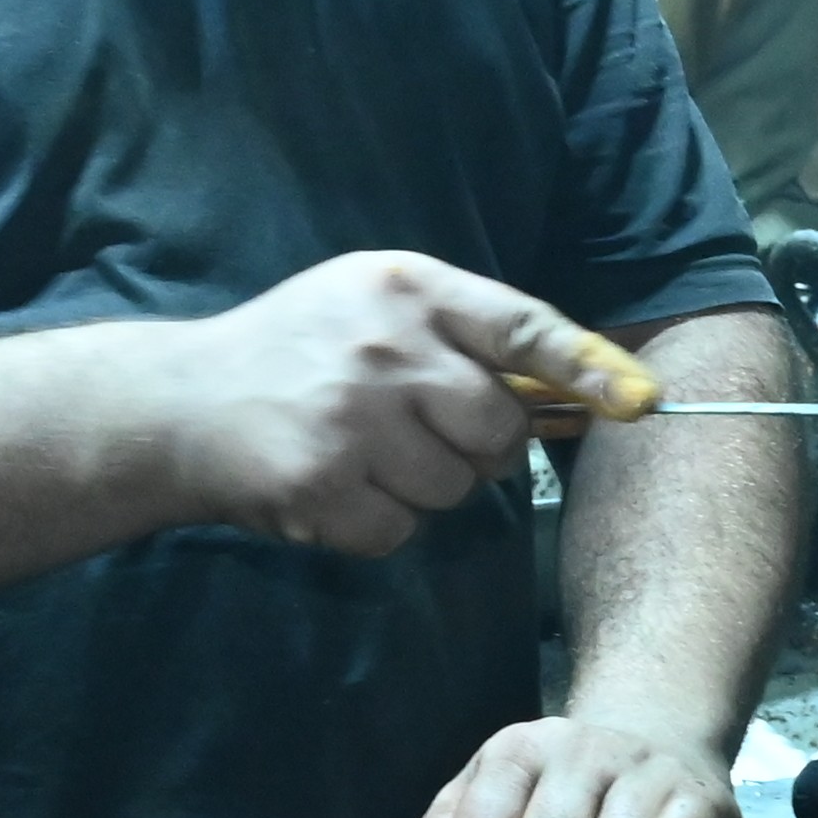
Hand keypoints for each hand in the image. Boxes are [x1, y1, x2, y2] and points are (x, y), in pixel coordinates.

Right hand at [151, 251, 641, 560]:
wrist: (176, 404)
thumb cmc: (296, 351)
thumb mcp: (373, 305)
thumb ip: (464, 333)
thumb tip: (585, 389)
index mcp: (406, 286)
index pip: (523, 327)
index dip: (590, 366)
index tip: (641, 401)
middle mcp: (384, 345)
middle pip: (501, 428)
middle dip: (476, 446)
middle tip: (416, 431)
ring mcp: (352, 417)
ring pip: (456, 488)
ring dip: (422, 488)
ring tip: (360, 454)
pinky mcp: (322, 484)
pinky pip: (401, 531)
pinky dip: (376, 524)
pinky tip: (333, 488)